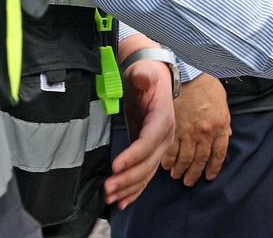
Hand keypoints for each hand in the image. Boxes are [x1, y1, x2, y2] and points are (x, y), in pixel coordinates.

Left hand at [105, 56, 175, 209]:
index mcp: (163, 119)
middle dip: (128, 178)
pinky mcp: (150, 153)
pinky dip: (134, 190)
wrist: (153, 80)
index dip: (133, 155)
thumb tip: (141, 78)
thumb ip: (143, 75)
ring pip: (146, 174)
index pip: (149, 141)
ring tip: (110, 198)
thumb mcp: (144, 71)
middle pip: (148, 163)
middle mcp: (165, 137)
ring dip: (128, 188)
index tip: (115, 165)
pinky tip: (122, 202)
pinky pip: (145, 175)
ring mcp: (159, 147)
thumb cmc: (146, 76)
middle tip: (108, 188)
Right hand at [162, 73, 231, 186]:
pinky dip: (167, 160)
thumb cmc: (205, 83)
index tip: (208, 176)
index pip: (219, 154)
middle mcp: (205, 132)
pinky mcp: (172, 129)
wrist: (186, 72)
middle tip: (189, 181)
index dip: (214, 167)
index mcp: (220, 125)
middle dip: (194, 173)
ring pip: (184, 159)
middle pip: (200, 160)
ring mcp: (188, 132)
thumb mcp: (221, 100)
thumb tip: (227, 135)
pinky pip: (170, 151)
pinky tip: (165, 164)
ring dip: (180, 169)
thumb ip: (224, 121)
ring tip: (176, 175)